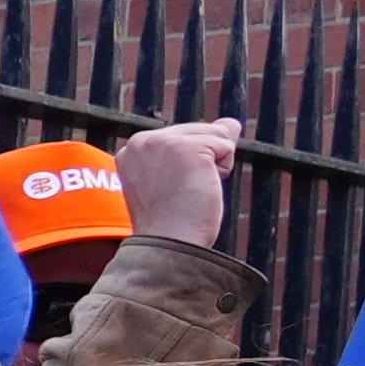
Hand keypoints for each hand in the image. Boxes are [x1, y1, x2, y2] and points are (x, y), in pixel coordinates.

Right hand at [114, 114, 241, 250]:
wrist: (168, 243)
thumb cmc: (172, 219)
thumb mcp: (178, 175)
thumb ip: (199, 143)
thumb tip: (233, 123)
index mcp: (131, 149)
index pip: (182, 137)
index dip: (187, 165)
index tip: (168, 191)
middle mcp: (142, 140)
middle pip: (200, 131)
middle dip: (202, 162)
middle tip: (180, 193)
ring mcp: (163, 142)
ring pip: (215, 135)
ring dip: (214, 165)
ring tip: (189, 190)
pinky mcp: (187, 147)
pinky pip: (226, 146)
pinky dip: (222, 170)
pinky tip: (200, 188)